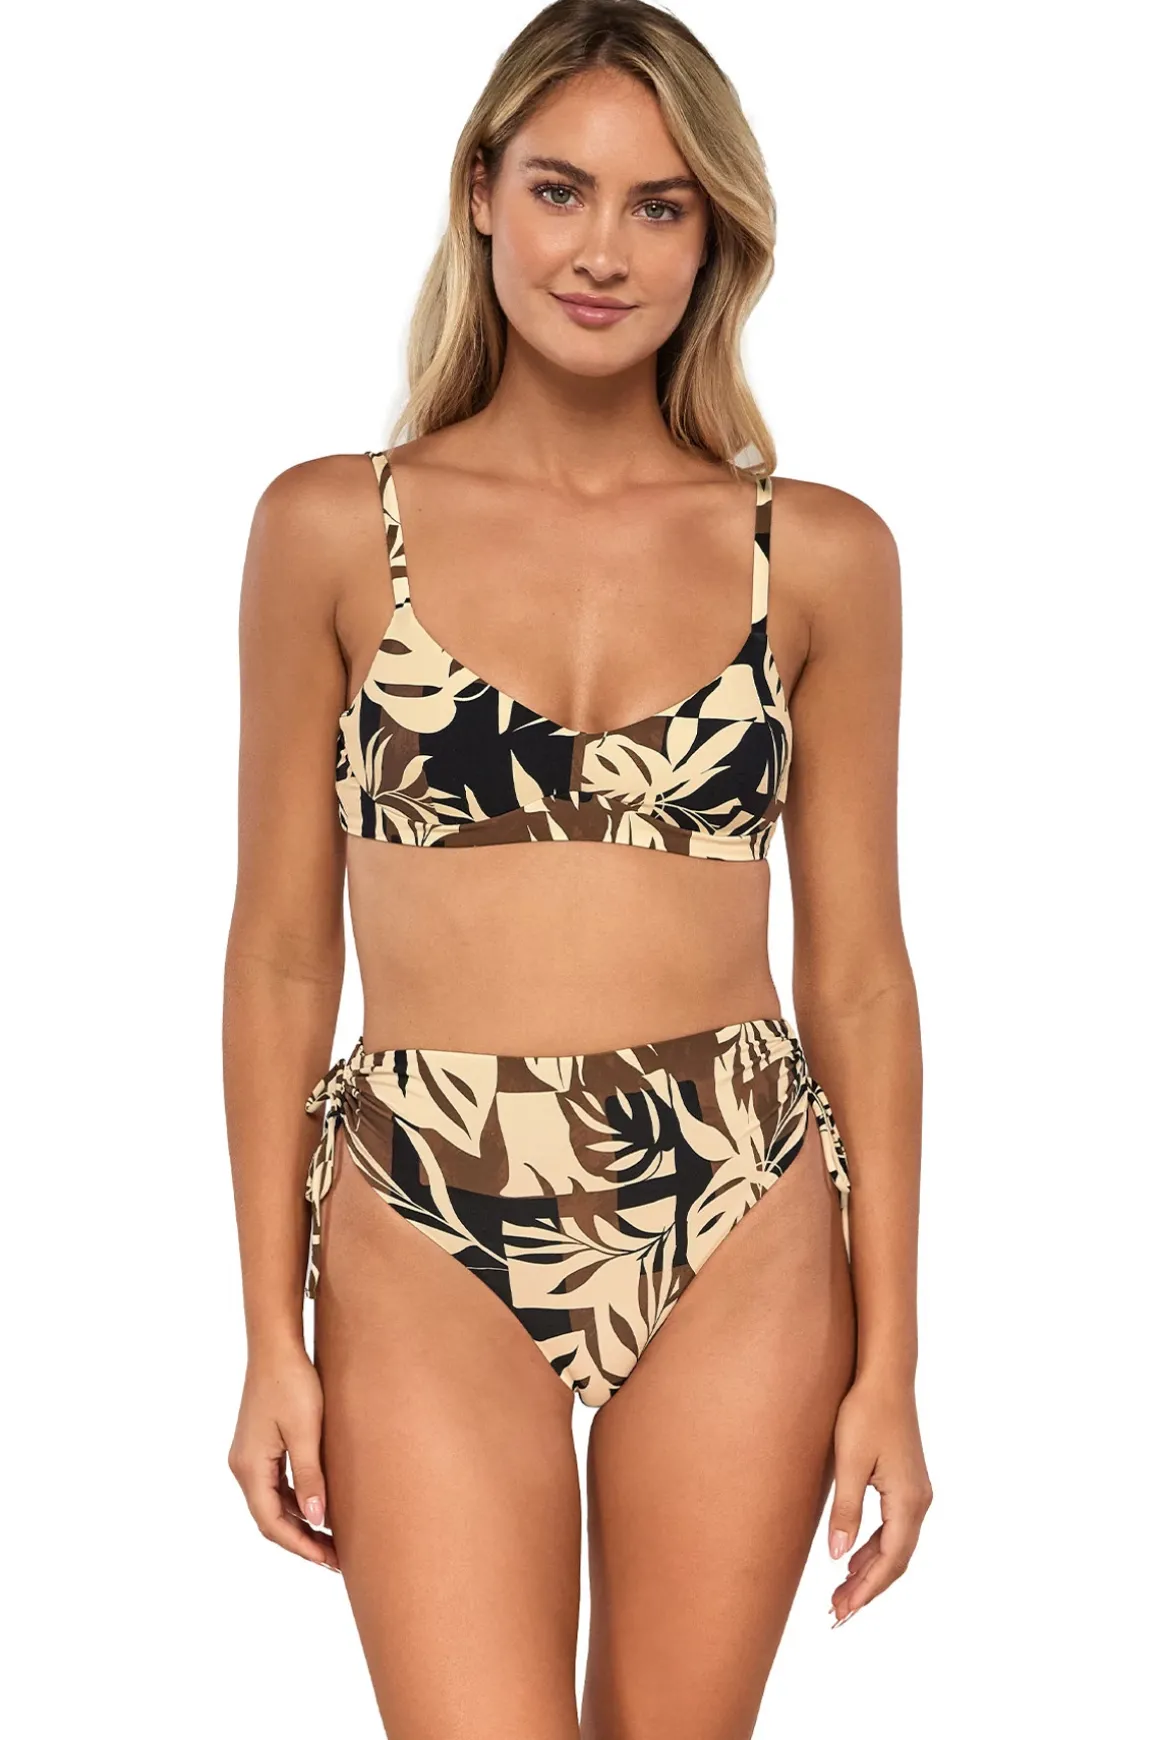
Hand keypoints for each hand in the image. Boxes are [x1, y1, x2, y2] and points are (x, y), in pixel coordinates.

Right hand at [228, 1344, 339, 1571]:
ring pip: (272, 1503)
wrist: (276, 1346)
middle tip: (335, 1558)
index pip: (271, 1522)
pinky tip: (318, 1507)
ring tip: (331, 1540)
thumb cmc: (292, 1383)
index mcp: (250, 1467)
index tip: (328, 1560)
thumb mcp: (306, 1432)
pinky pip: (275, 1485)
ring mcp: (249, 1457)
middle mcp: (243, 1467)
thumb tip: (316, 1520)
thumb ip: (310, 1477)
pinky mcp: (259, 1446)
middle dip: (301, 1540)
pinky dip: (294, 1502)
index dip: (300, 1545)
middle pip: (269, 1518)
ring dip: (299, 1523)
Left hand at [826, 1372, 931, 1623]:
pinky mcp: (908, 1484)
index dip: (867, 1590)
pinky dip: (876, 1549)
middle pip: (896, 1560)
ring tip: (840, 1593)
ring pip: (896, 1546)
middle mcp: (919, 1502)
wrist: (886, 1377)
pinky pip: (894, 1529)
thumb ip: (846, 1511)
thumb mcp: (849, 1462)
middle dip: (867, 1589)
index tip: (844, 1612)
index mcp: (908, 1501)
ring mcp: (917, 1493)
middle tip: (836, 1613)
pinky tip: (854, 1558)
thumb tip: (839, 1558)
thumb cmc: (865, 1413)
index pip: (890, 1560)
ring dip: (870, 1571)